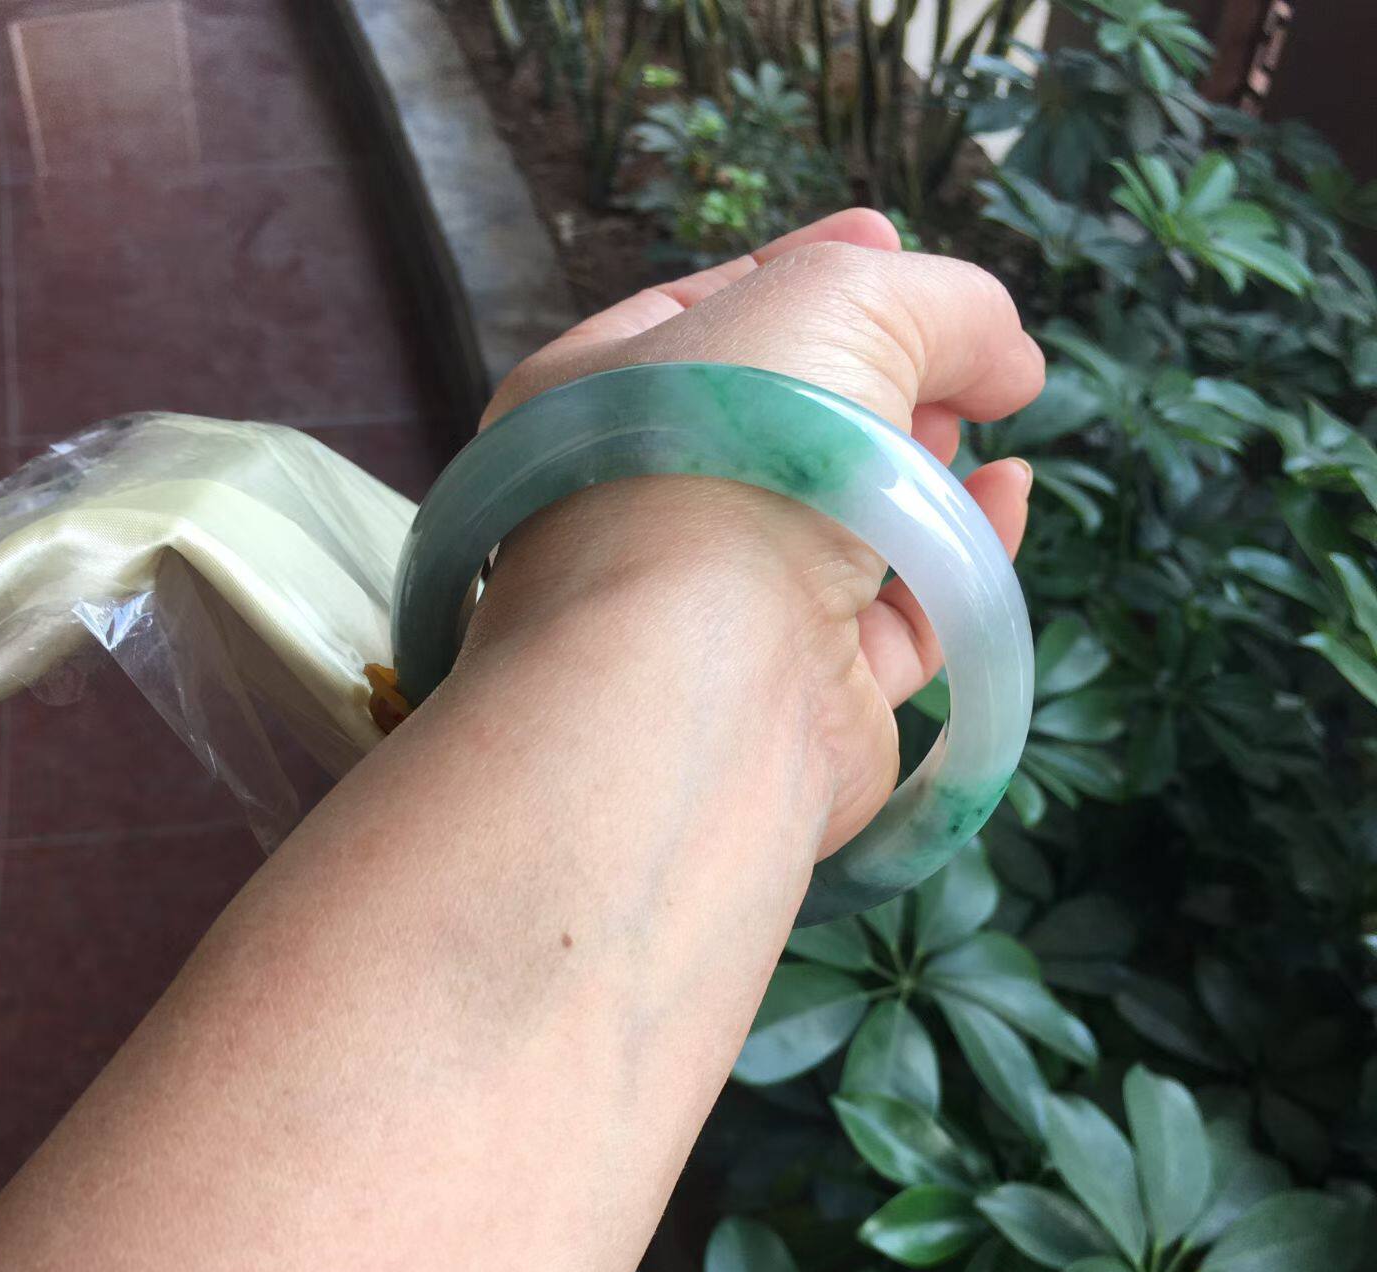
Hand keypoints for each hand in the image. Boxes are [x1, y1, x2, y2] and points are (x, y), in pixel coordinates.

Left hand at [467, 209, 1043, 856]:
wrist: (704, 674)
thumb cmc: (728, 454)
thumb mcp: (838, 301)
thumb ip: (936, 302)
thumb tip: (1007, 358)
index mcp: (598, 399)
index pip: (706, 314)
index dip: (803, 269)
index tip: (888, 240)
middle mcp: (650, 513)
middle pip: (787, 424)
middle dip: (880, 377)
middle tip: (951, 359)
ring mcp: (726, 616)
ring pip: (844, 528)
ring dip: (925, 467)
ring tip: (982, 422)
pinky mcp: (807, 697)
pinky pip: (901, 617)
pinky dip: (958, 556)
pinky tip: (1005, 496)